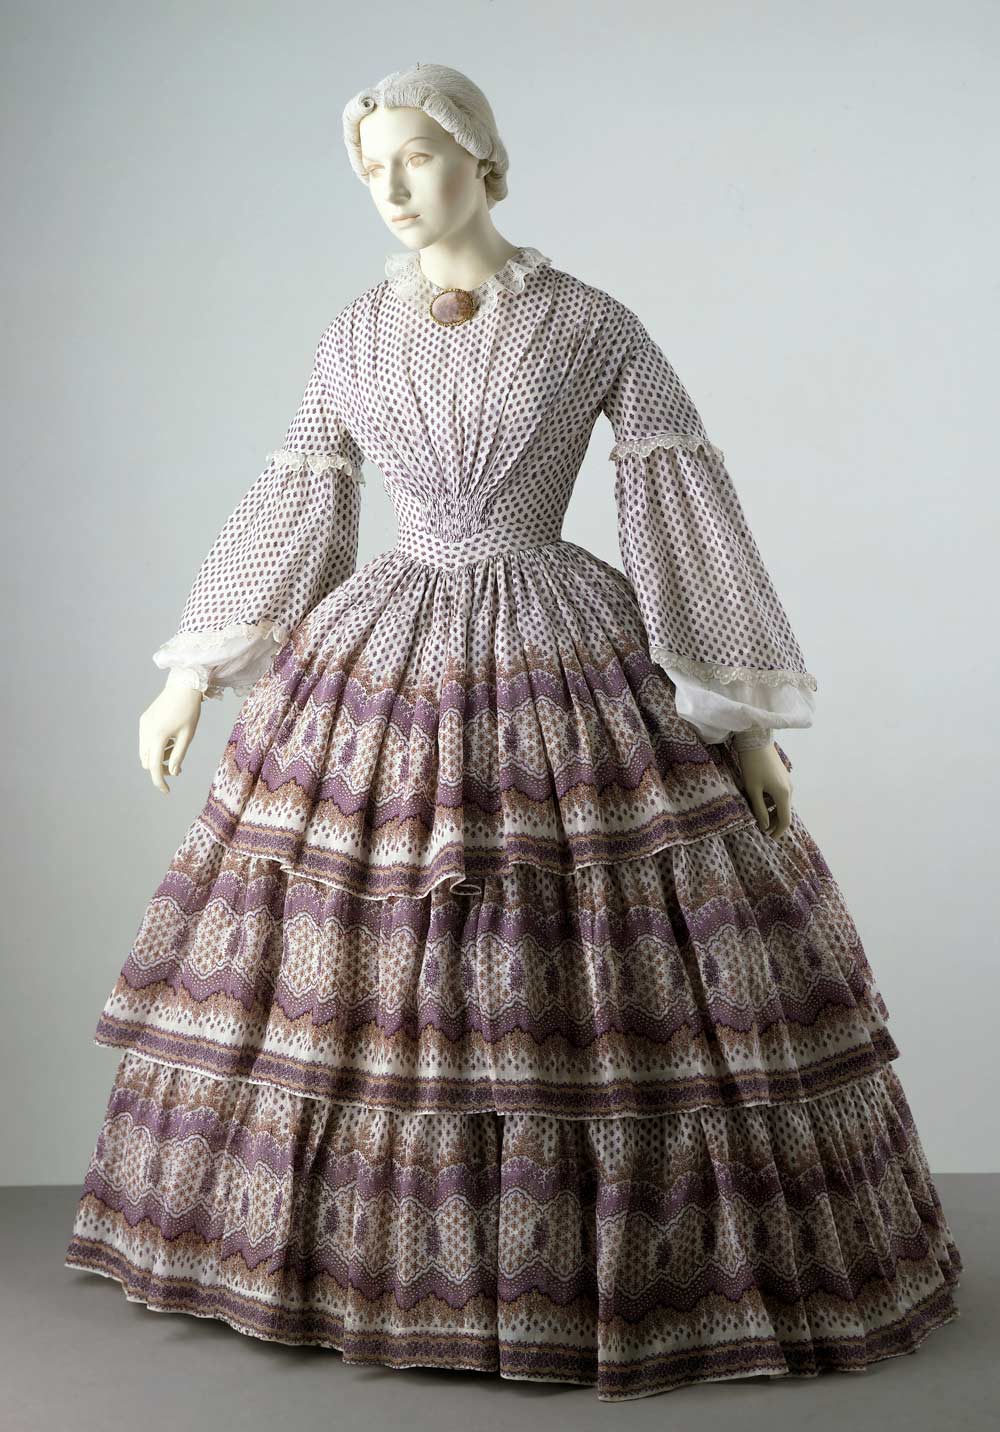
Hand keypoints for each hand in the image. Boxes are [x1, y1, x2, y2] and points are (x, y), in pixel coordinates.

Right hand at [139, 679, 203, 793]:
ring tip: (175, 750)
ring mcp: (143, 725)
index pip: (154, 766)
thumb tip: (172, 773)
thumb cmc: (189, 711)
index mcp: (157, 736)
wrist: (183, 687)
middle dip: (159, 768)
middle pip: (147, 761)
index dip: (159, 781)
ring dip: (157, 757)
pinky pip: (146, 740)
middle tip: (177, 766)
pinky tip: (169, 739)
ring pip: (145, 751)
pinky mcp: (144, 720)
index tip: (166, 791)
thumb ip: (178, 755)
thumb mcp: (187, 736)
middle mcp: (146, 731)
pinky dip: (155, 746)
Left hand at [736, 742, 792, 838]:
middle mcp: (789, 789)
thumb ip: (759, 809)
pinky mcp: (783, 776)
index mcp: (783, 794)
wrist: (756, 740)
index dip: (777, 831)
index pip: (785, 820)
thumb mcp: (753, 789)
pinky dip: (774, 803)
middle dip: (775, 823)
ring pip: (783, 804)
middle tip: (762, 830)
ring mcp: (788, 782)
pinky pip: (781, 795)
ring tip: (760, 817)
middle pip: (785, 812)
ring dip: (774, 813)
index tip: (768, 838)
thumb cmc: (752, 765)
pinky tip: (762, 803)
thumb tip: (764, 825)